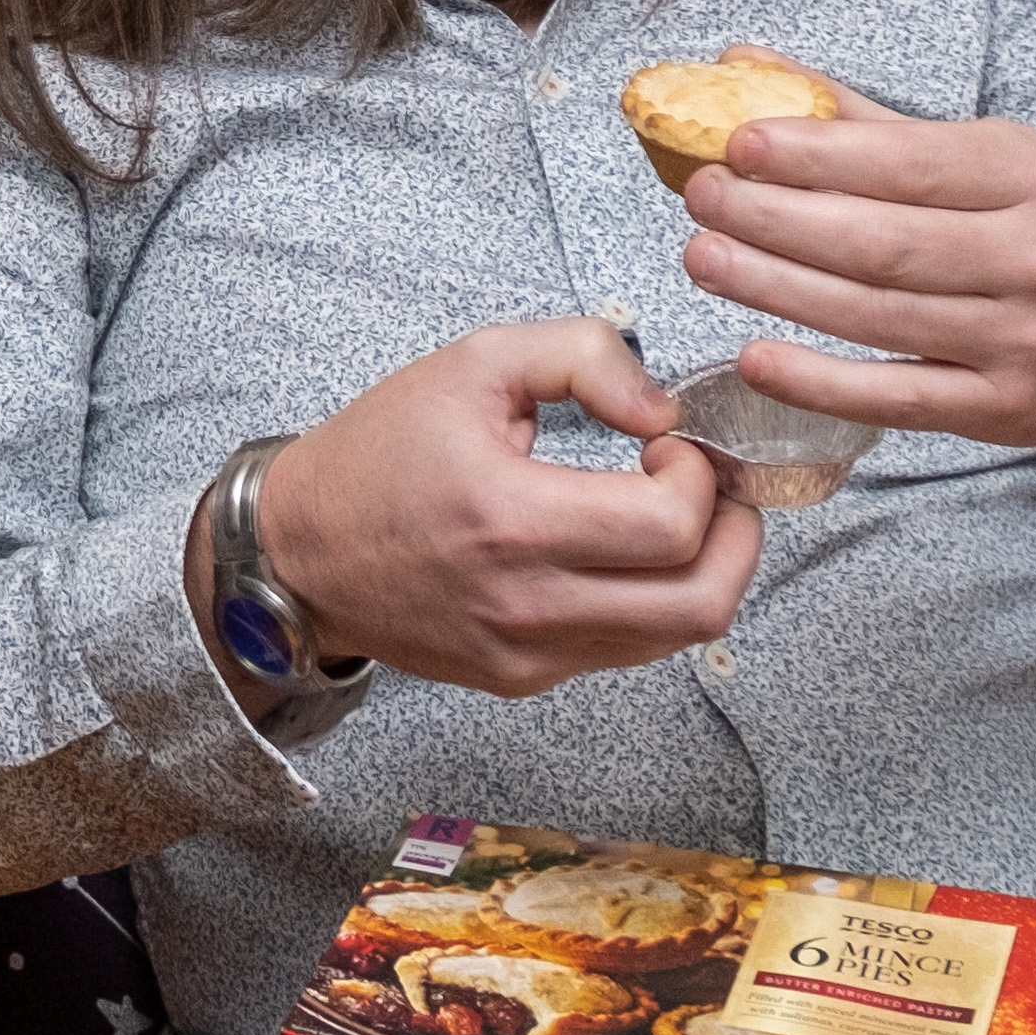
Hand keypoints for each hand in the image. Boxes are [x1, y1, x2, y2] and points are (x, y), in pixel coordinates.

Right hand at [208, 318, 761, 698]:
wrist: (299, 551)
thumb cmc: (378, 453)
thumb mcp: (471, 363)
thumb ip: (582, 356)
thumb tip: (662, 408)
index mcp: (509, 518)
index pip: (669, 525)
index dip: (700, 476)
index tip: (670, 444)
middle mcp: (524, 603)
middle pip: (701, 603)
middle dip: (736, 538)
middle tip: (712, 491)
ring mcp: (527, 653)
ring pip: (677, 638)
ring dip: (704, 574)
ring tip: (675, 519)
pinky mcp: (521, 677)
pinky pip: (625, 651)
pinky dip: (650, 603)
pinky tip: (621, 555)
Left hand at [671, 51, 1035, 514]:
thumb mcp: (984, 159)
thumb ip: (860, 117)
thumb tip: (740, 64)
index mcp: (1031, 177)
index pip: (908, 162)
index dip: (815, 155)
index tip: (737, 143)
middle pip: (882, 242)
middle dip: (777, 218)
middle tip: (701, 197)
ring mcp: (1022, 341)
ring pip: (877, 315)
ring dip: (776, 288)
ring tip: (702, 257)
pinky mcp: (1003, 411)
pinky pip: (895, 398)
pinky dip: (818, 381)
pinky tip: (753, 355)